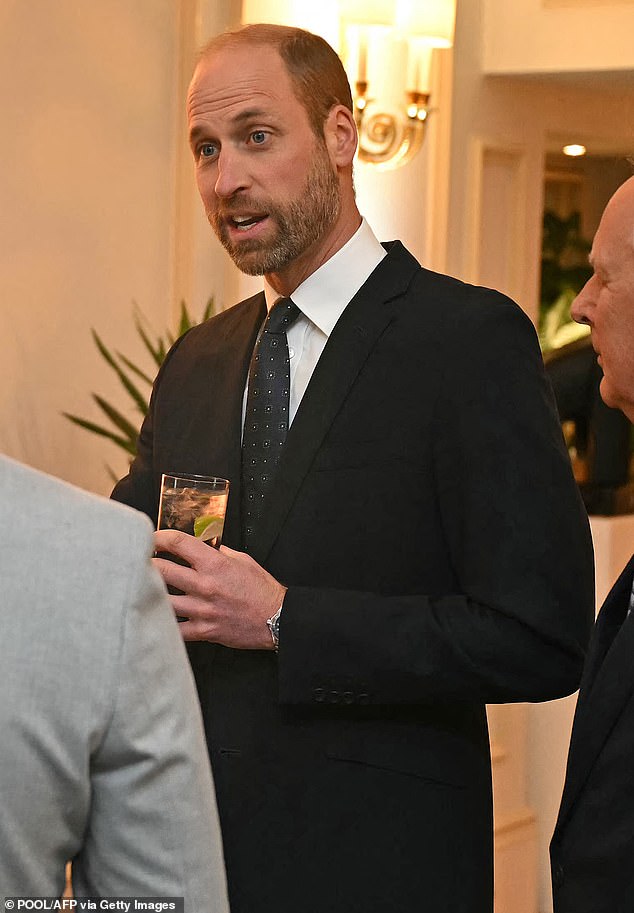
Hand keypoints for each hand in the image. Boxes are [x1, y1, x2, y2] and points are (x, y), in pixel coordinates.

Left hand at [153, 529, 285, 648]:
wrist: (276, 619)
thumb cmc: (262, 590)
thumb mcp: (244, 561)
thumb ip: (221, 553)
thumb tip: (206, 547)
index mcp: (215, 564)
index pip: (179, 543)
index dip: (160, 537)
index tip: (153, 538)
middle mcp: (205, 585)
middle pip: (162, 570)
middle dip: (146, 563)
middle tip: (139, 562)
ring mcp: (202, 610)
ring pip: (162, 600)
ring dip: (150, 592)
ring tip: (142, 588)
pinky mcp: (203, 630)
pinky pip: (175, 629)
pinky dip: (163, 623)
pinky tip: (157, 616)